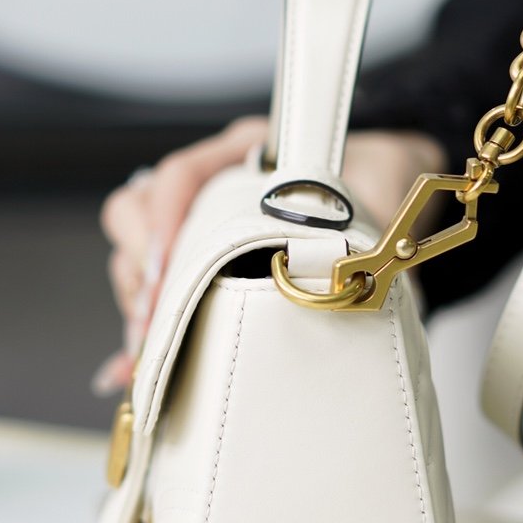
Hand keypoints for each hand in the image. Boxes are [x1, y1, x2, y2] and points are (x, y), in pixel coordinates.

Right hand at [93, 119, 445, 393]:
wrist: (392, 188)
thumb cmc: (379, 178)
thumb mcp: (377, 190)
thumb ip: (361, 224)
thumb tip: (350, 276)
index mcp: (244, 151)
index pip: (181, 174)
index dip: (163, 218)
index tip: (167, 265)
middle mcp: (211, 184)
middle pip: (135, 214)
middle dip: (141, 270)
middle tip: (156, 316)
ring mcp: (200, 226)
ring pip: (138, 257)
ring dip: (139, 302)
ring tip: (150, 348)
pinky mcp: (201, 271)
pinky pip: (154, 298)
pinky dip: (141, 336)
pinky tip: (130, 371)